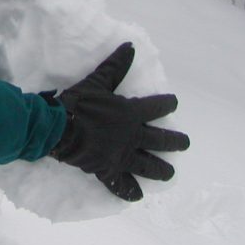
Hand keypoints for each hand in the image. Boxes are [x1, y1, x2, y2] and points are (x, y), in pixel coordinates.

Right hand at [50, 42, 189, 200]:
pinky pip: (120, 185)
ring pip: (148, 166)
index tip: (174, 103)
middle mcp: (132, 136)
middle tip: (184, 143)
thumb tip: (131, 46)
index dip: (167, 103)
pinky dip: (128, 192)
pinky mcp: (108, 170)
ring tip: (170, 174)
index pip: (157, 107)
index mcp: (131, 113)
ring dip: (160, 170)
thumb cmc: (78, 103)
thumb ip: (115, 66)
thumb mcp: (97, 81)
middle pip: (161, 141)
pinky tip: (137, 197)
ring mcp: (122, 156)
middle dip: (175, 142)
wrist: (59, 129)